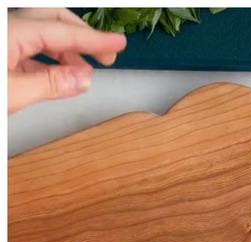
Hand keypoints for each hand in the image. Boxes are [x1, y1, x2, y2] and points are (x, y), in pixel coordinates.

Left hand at [8, 8, 126, 113]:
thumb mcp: (13, 93)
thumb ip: (49, 85)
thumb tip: (84, 79)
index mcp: (11, 32)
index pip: (63, 32)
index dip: (94, 39)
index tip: (119, 43)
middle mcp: (8, 28)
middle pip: (54, 19)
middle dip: (84, 36)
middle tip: (107, 57)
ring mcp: (4, 39)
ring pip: (41, 33)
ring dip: (68, 49)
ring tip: (86, 72)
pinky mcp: (1, 55)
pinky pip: (29, 47)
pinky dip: (50, 58)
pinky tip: (61, 75)